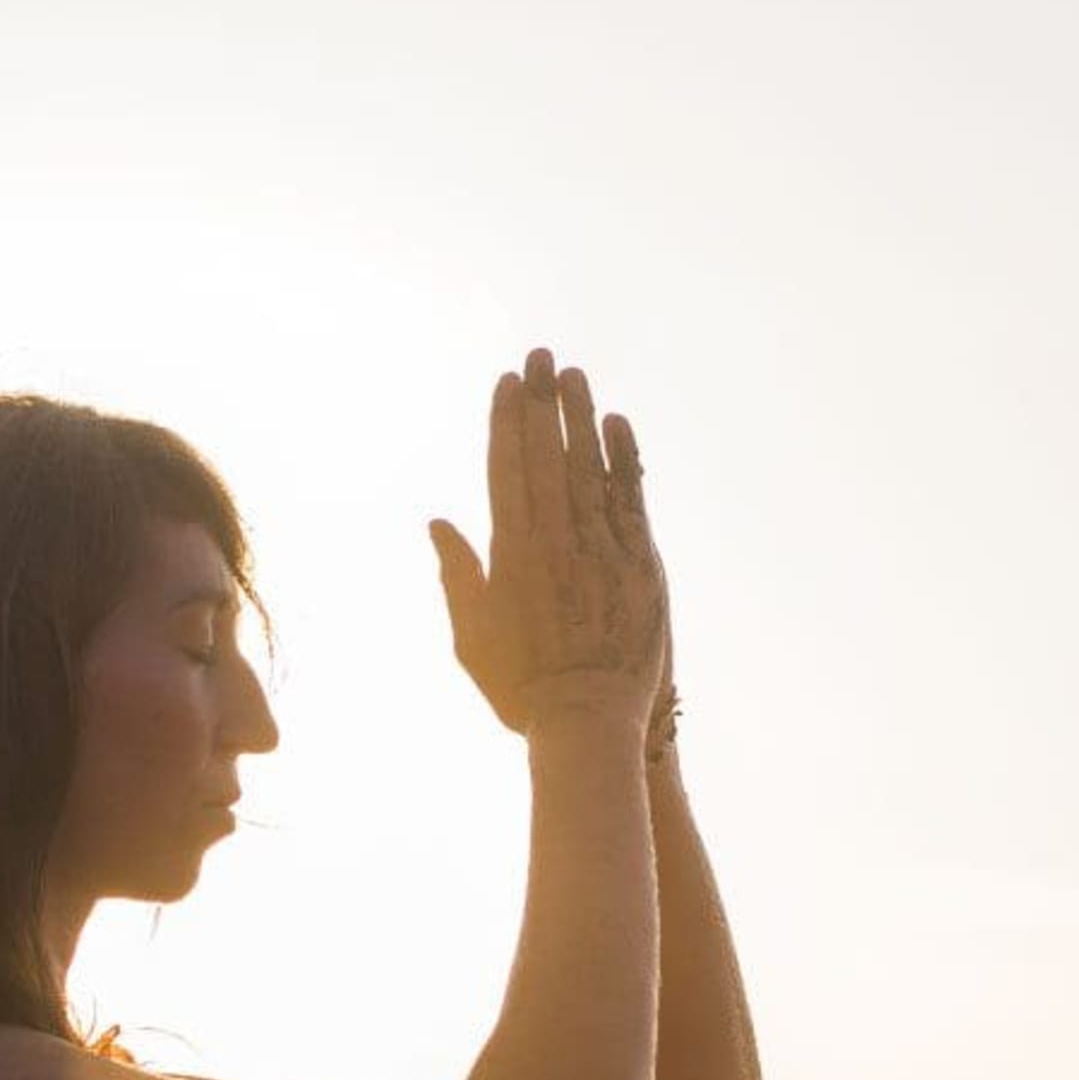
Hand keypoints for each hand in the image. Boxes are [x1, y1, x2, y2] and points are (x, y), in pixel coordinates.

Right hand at [430, 347, 668, 740]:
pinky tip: (616, 424)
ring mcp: (599, 546)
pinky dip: (623, 456)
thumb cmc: (523, 691)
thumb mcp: (473, 638)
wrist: (588, 722)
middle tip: (541, 357)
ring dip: (580, 415)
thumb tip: (439, 524)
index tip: (508, 383)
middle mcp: (554, 539)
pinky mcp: (639, 560)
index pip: (506, 468)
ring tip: (575, 376)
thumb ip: (459, 575)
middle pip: (545, 454)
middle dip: (541, 401)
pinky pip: (630, 494)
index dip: (507, 420)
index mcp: (510, 554)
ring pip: (588, 464)